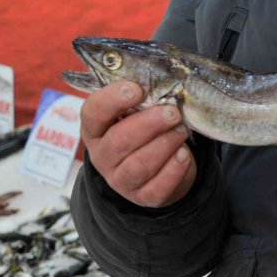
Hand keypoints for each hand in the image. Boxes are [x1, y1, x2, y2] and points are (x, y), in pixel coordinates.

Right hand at [79, 81, 196, 207]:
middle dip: (149, 124)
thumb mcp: (140, 111)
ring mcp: (120, 180)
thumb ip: (144, 96)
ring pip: (139, 165)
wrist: (161, 168)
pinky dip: (174, 169)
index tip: (136, 89)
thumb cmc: (147, 130)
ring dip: (165, 145)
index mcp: (96, 129)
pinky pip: (158, 186)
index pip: (92, 112)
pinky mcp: (143, 197)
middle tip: (172, 112)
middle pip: (119, 141)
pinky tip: (184, 155)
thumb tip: (161, 80)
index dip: (112, 100)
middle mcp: (102, 156)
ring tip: (181, 131)